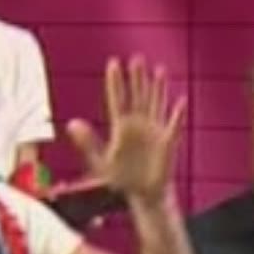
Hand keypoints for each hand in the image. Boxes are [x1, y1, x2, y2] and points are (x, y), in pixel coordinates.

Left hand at [66, 56, 186, 204]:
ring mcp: (154, 131)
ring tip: (159, 70)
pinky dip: (177, 115)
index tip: (113, 63)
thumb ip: (87, 142)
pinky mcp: (168, 142)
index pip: (117, 99)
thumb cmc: (121, 179)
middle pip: (138, 96)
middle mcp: (138, 125)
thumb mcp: (99, 162)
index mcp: (121, 127)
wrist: (144, 194)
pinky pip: (174, 126)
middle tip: (136, 58)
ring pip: (156, 104)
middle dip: (137, 78)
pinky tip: (180, 102)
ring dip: (158, 88)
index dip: (115, 82)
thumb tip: (72, 123)